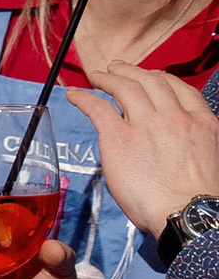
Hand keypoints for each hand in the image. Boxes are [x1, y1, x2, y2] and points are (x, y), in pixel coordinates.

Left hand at [65, 62, 218, 237]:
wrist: (186, 211)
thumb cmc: (195, 199)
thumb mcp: (208, 158)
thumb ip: (190, 144)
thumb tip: (175, 148)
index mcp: (201, 122)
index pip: (179, 88)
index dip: (160, 78)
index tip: (151, 76)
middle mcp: (175, 117)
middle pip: (151, 82)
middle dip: (132, 71)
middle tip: (117, 67)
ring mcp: (147, 125)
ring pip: (125, 87)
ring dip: (108, 77)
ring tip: (96, 75)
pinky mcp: (119, 137)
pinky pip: (98, 108)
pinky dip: (84, 97)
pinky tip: (74, 95)